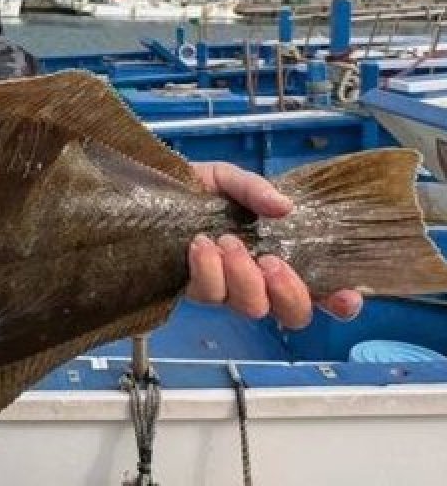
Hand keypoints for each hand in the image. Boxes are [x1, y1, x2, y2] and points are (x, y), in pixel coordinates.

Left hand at [185, 161, 362, 328]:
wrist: (149, 188)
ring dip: (243, 276)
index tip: (345, 294)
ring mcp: (225, 289)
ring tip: (227, 241)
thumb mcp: (229, 178)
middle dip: (288, 291)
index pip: (321, 292)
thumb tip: (283, 206)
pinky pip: (208, 295)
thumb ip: (255, 189)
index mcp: (279, 255)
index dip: (339, 302)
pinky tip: (200, 244)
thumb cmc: (196, 188)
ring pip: (249, 308)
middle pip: (291, 314)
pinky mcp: (192, 289)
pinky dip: (208, 270)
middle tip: (270, 260)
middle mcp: (257, 280)